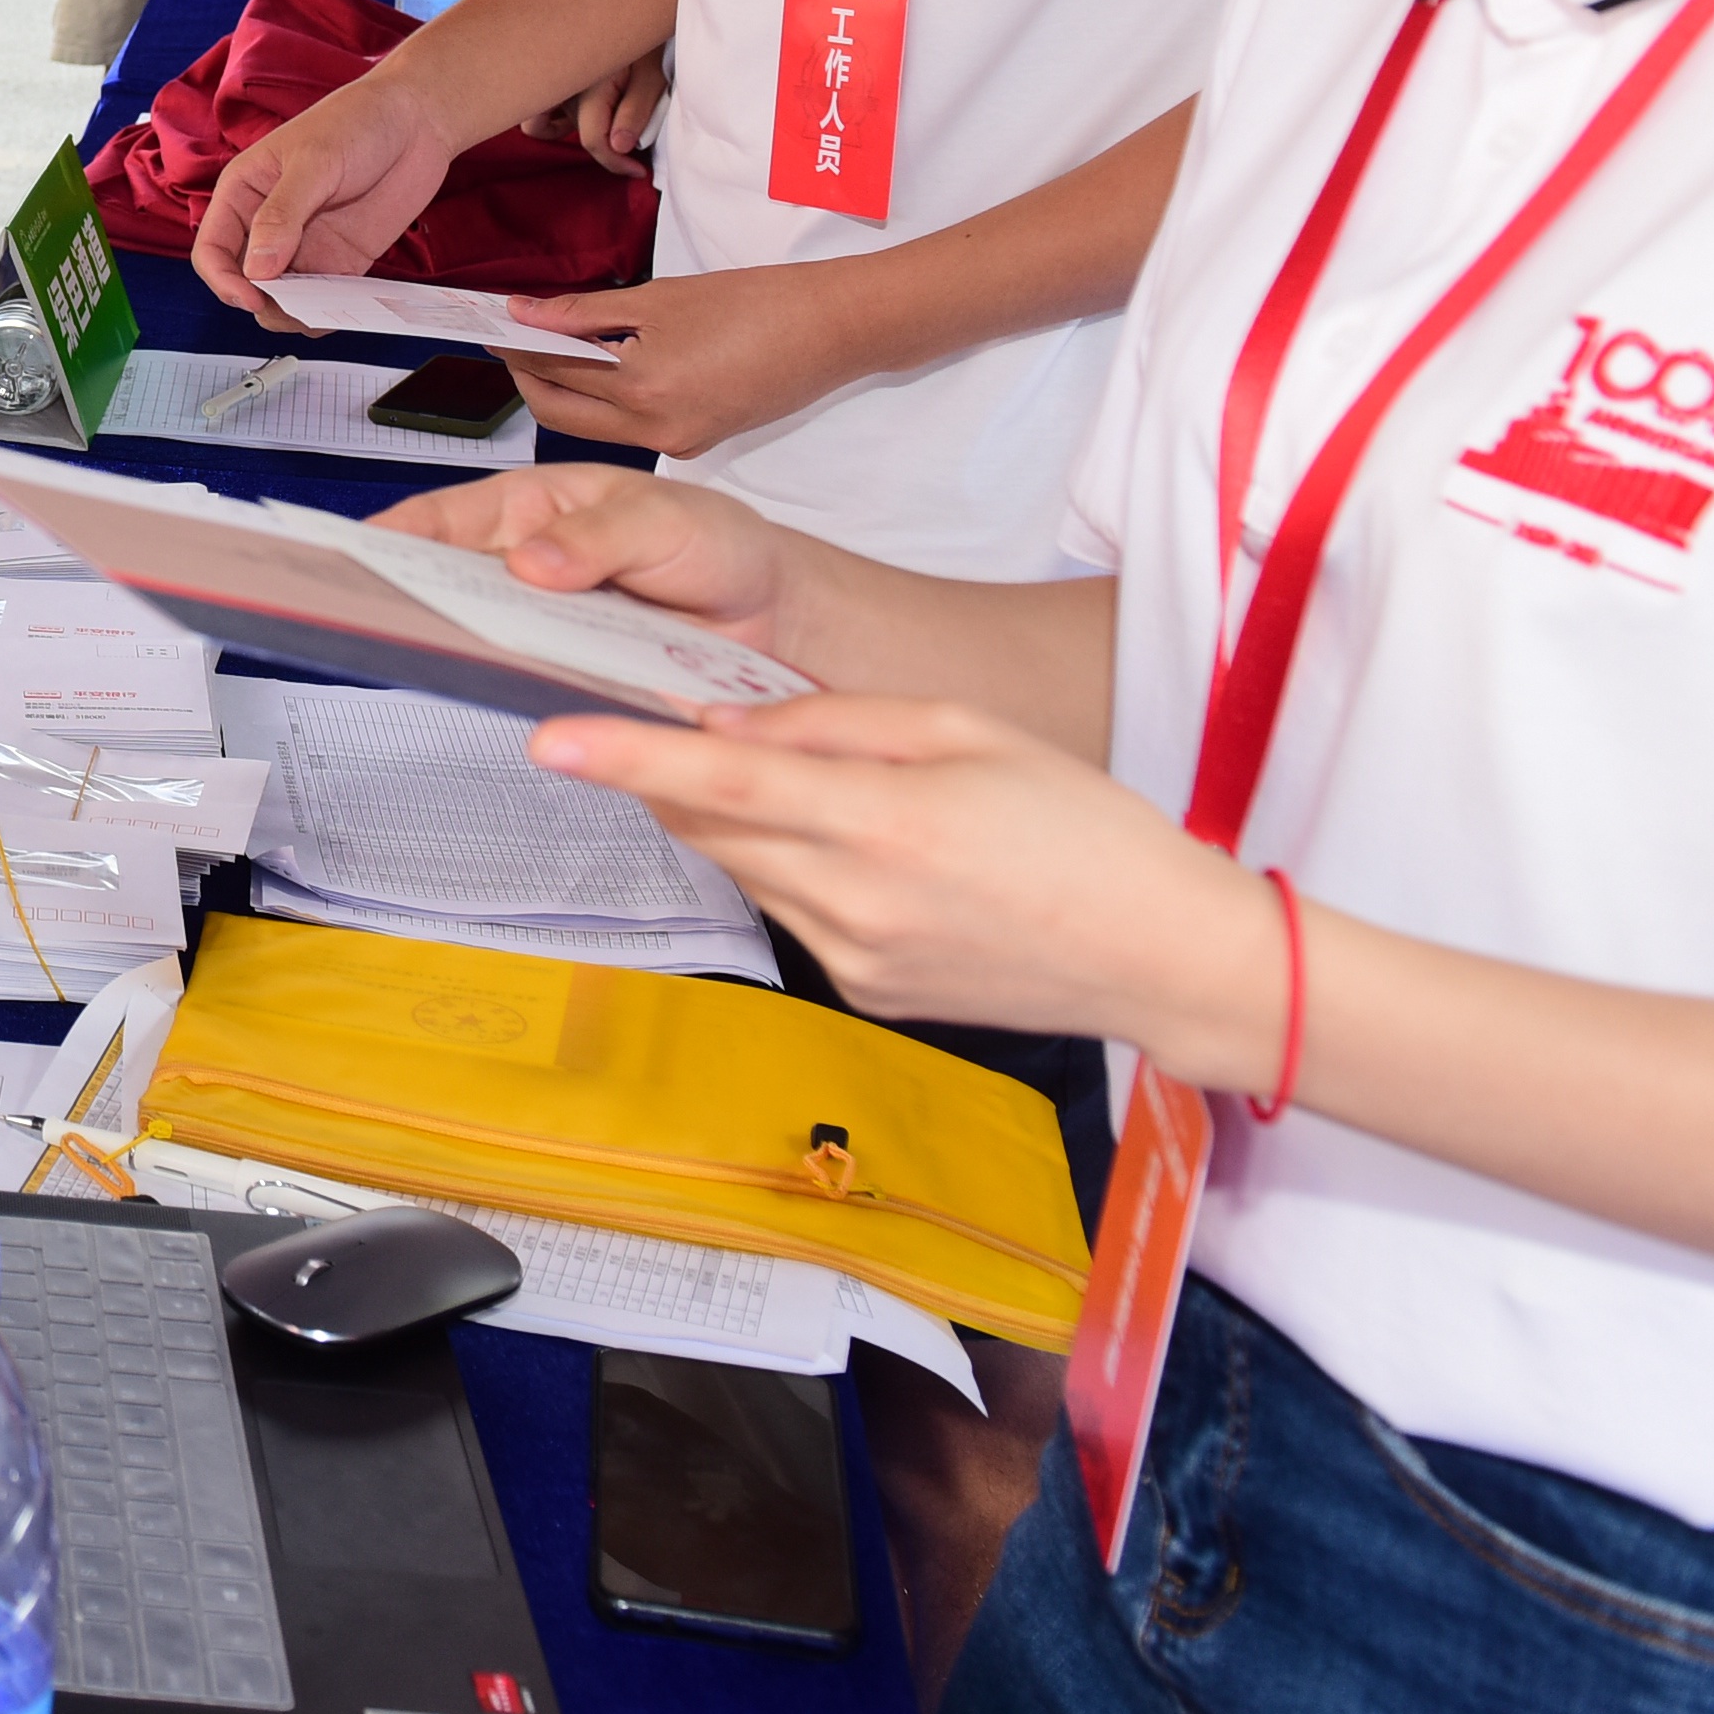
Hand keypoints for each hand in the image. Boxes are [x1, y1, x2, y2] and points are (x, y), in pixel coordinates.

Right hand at [192, 69, 466, 315]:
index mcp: (243, 193)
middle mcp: (267, 225)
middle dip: (262, 302)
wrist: (417, 120)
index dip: (225, 281)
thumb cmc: (357, 121)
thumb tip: (256, 268)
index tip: (254, 295)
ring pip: (282, 299)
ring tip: (322, 311)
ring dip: (294, 314)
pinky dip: (327, 315)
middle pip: (244, 282)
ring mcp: (304, 246)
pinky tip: (343, 311)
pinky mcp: (340, 261)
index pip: (212, 251)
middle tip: (296, 306)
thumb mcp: (313, 162)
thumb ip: (282, 215)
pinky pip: (323, 301)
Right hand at [371, 464, 813, 657]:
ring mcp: (545, 627)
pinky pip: (531, 685)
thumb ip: (601, 537)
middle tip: (363, 613)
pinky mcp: (573, 678)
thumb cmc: (716, 542)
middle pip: (446, 584)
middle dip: (403, 596)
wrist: (777, 614)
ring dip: (452, 648)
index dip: (391, 535)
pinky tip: (495, 694)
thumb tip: (530, 561)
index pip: (444, 518)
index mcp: (532, 508)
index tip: (349, 553)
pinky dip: (510, 690)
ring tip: (413, 656)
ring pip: (483, 639)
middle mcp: (524, 568)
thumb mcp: (665, 520)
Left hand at [493, 261, 868, 457]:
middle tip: (510, 340)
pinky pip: (629, 429)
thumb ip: (584, 313)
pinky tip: (599, 367)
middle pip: (561, 413)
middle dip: (528, 376)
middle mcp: (655, 431)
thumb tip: (523, 313)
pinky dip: (604, 401)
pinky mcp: (695, 444)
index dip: (516, 345)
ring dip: (564, 390)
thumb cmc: (755, 303)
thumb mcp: (661, 298)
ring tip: (548, 348)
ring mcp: (677, 444)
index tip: (491, 324)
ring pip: (593, 426)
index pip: (552, 371)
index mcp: (642, 389)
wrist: (832, 331)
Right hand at [521, 45, 666, 174]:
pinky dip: (549, 113)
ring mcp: (548, 77)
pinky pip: (534, 105)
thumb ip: (635, 112)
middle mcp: (561, 82)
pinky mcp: (543, 71)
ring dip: (566, 127)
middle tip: (621, 138)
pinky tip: (572, 107)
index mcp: (590, 86)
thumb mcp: (652, 77)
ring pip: (542, 120)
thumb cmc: (645, 40)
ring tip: (601, 117)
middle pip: (565, 133)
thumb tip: (618, 147)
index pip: (594, 141)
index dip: (617, 163)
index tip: (637, 170)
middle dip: (595, 144)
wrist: (628, 5)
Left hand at [528, 692, 1285, 1078]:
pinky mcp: (869, 992)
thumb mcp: (968, 729)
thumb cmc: (1086, 827)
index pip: (721, 781)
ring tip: (835, 794)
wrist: (1164, 957)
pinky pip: (797, 914)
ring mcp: (856, 957)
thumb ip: (837, 720)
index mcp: (882, 821)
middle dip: (683, 775)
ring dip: (751, 823)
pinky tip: (880, 859)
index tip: (549, 740)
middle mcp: (855, 900)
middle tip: (681, 725)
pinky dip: (803, 872)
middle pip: (716, 826)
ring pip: (750, 870)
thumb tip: (731, 721)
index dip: (627, 758)